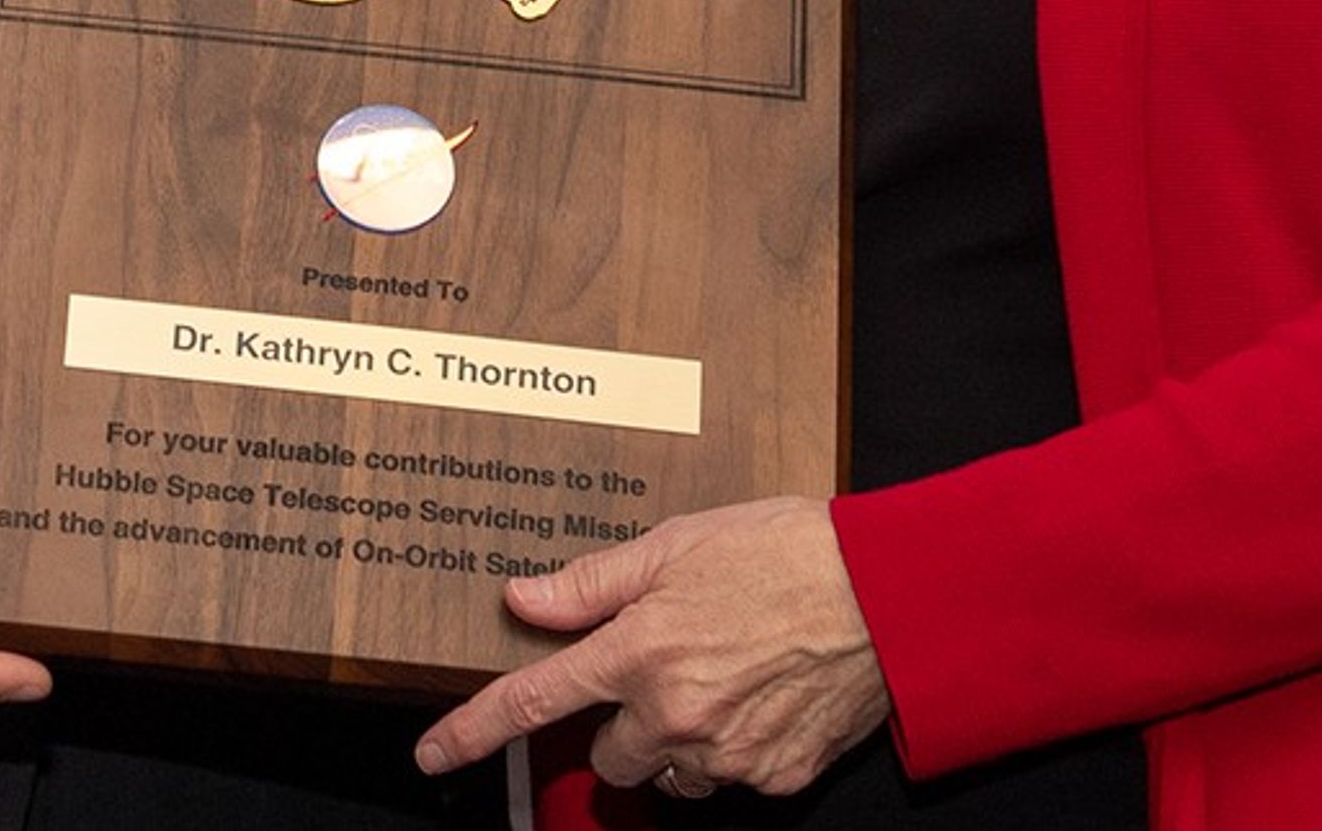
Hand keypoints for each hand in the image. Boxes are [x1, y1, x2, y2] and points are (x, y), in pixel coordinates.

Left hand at [412, 497, 887, 799]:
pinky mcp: (775, 777)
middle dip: (624, 722)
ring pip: (669, 772)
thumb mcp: (677, 543)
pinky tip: (765, 696)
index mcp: (641, 651)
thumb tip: (523, 597)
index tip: (433, 755)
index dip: (474, 730)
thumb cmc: (785, 551)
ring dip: (678, 740)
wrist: (889, 592)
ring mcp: (726, 754)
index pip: (535, 701)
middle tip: (668, 667)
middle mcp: (675, 714)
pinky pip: (730, 778)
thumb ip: (593, 581)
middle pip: (609, 755)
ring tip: (726, 675)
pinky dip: (736, 748)